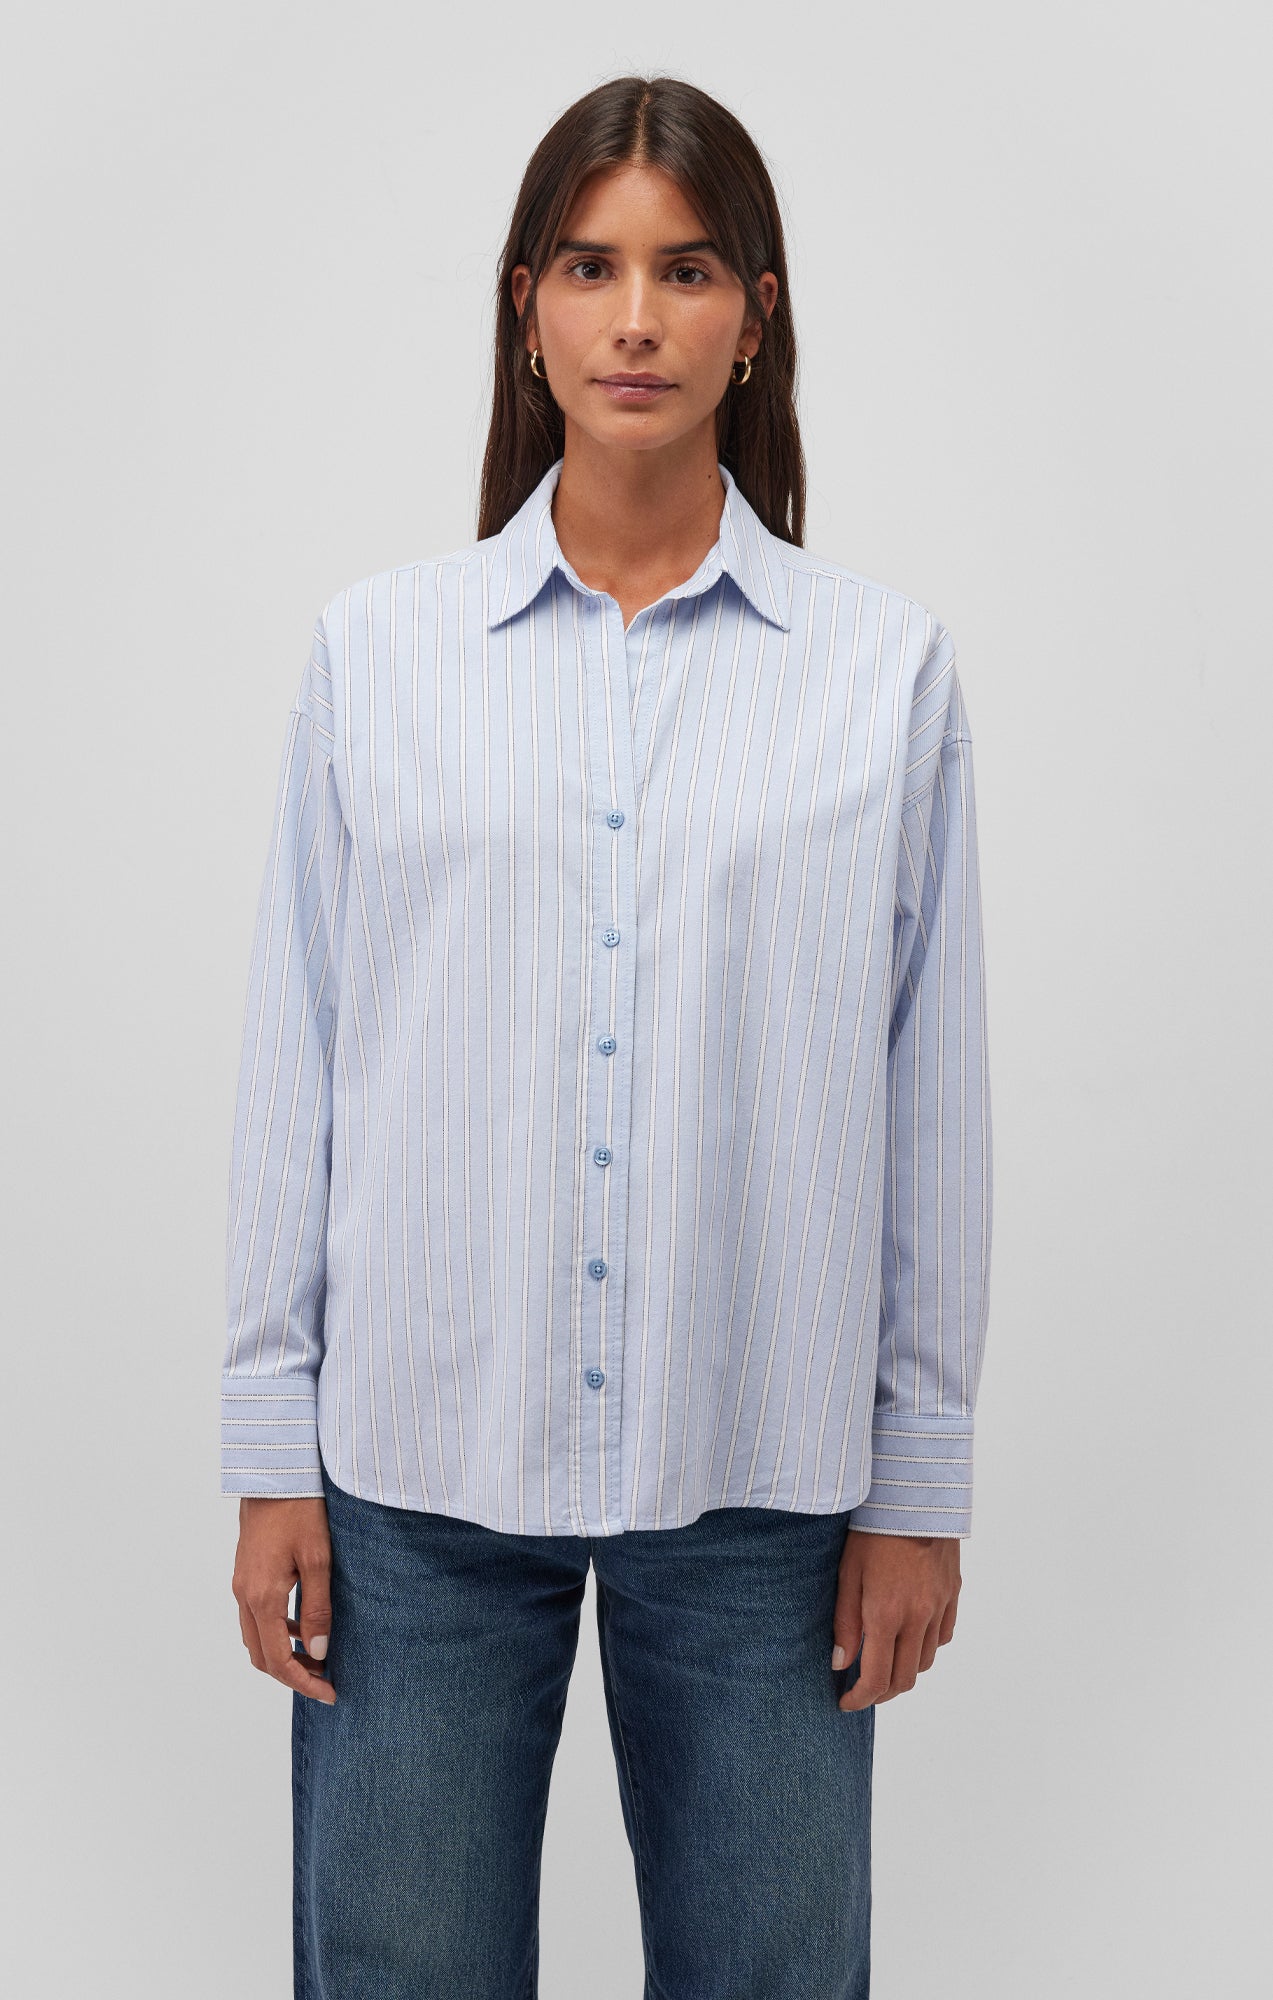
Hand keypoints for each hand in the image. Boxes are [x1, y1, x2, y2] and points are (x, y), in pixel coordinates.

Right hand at [232, 1497, 336, 1703]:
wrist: (274, 1473)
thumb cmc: (300, 1510)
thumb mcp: (318, 1559)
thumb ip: (317, 1608)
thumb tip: (319, 1652)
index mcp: (262, 1597)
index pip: (278, 1659)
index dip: (303, 1682)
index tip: (330, 1694)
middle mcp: (244, 1596)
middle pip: (262, 1656)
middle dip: (292, 1675)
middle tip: (325, 1681)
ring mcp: (242, 1585)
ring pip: (256, 1638)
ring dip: (283, 1655)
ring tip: (319, 1657)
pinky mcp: (246, 1574)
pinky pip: (256, 1617)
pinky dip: (278, 1632)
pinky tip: (304, 1625)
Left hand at [832, 1529, 960, 1709]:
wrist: (913, 1494)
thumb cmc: (872, 1530)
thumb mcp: (847, 1574)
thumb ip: (845, 1623)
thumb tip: (841, 1663)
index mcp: (887, 1615)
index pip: (877, 1679)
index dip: (860, 1699)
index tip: (846, 1702)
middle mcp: (918, 1617)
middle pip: (905, 1679)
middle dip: (882, 1692)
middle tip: (863, 1688)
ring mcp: (940, 1606)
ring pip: (925, 1661)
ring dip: (904, 1670)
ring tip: (884, 1661)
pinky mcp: (953, 1593)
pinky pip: (943, 1635)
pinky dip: (926, 1646)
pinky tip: (910, 1636)